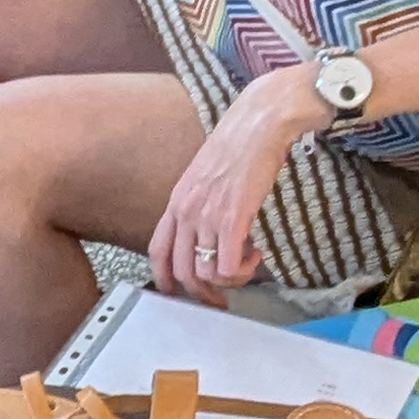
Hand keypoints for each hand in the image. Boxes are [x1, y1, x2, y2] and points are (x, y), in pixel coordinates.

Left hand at [150, 74, 314, 301]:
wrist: (260, 122)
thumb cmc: (240, 145)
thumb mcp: (206, 175)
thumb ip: (202, 203)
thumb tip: (211, 232)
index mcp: (177, 201)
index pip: (158, 252)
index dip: (165, 280)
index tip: (180, 293)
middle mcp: (186, 211)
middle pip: (181, 272)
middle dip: (203, 293)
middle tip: (224, 297)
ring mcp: (207, 215)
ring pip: (205, 274)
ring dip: (229, 280)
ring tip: (247, 263)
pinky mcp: (232, 219)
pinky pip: (227, 266)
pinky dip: (243, 271)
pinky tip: (256, 255)